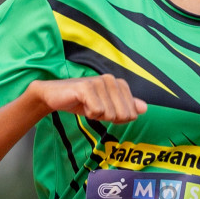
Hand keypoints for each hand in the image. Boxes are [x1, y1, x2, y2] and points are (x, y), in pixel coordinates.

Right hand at [27, 75, 146, 122]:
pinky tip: (81, 104)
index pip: (131, 114)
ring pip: (109, 114)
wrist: (54, 96)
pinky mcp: (86, 87)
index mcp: (119, 84)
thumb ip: (126, 107)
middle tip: (94, 109)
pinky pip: (97, 111)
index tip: (104, 110)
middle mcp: (111, 79)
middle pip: (123, 115)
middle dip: (108, 118)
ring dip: (96, 116)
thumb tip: (145, 108)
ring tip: (87, 105)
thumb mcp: (107, 107)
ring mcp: (99, 82)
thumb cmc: (82, 101)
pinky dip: (88, 114)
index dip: (118, 119)